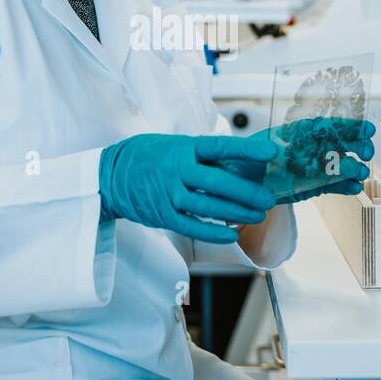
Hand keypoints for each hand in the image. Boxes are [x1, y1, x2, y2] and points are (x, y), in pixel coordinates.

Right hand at [98, 134, 278, 242]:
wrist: (110, 176)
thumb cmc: (147, 156)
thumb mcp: (174, 145)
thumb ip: (202, 156)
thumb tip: (237, 165)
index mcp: (183, 148)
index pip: (220, 147)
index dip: (246, 151)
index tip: (270, 154)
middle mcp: (177, 170)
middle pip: (218, 183)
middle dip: (247, 193)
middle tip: (268, 200)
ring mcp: (169, 195)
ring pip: (209, 207)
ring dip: (236, 213)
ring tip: (256, 216)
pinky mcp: (163, 215)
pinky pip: (192, 226)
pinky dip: (213, 232)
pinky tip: (231, 234)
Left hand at [222, 117, 374, 203]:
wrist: (235, 184)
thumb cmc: (240, 161)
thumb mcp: (248, 151)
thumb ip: (263, 150)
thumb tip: (275, 152)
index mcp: (294, 132)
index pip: (324, 126)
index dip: (346, 126)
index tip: (366, 127)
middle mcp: (306, 147)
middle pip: (336, 143)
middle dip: (355, 145)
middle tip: (367, 151)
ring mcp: (310, 167)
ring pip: (337, 165)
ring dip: (352, 168)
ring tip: (361, 173)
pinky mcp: (310, 186)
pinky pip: (331, 185)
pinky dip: (344, 186)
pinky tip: (355, 187)